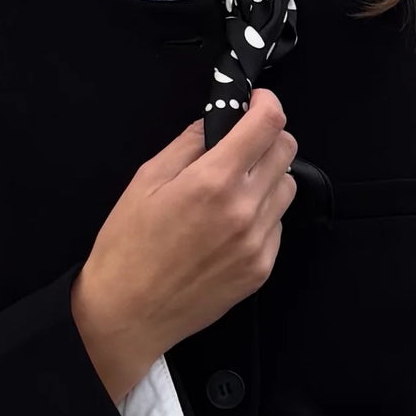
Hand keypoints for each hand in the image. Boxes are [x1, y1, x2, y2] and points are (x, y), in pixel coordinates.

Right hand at [71, 86, 297, 401]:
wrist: (128, 313)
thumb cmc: (128, 246)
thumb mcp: (146, 180)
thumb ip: (188, 144)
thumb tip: (217, 120)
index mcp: (213, 181)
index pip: (268, 124)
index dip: (266, 103)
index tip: (255, 102)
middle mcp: (244, 209)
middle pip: (287, 150)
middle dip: (267, 136)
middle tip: (241, 143)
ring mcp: (257, 242)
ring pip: (288, 187)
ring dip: (268, 176)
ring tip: (234, 187)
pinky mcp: (261, 269)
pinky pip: (277, 225)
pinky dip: (262, 214)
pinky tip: (230, 223)